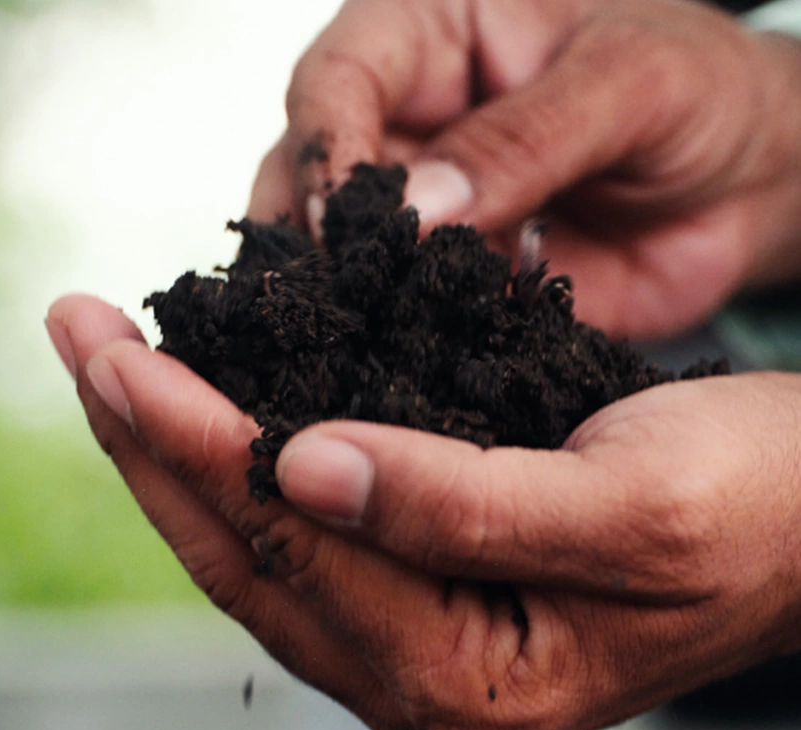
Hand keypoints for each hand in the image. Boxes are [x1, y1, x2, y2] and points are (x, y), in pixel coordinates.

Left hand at [49, 294, 800, 729]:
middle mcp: (429, 686)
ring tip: (121, 362)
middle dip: (152, 440)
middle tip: (82, 337)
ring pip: (263, 539)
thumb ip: (465, 507)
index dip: (191, 441)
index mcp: (474, 687)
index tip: (113, 353)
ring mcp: (425, 641)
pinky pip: (310, 524)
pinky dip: (248, 457)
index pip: (290, 546)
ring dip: (184, 446)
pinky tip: (214, 402)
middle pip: (248, 551)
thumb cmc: (755, 505)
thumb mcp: (631, 504)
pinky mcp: (435, 589)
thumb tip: (303, 465)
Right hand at [250, 0, 800, 338]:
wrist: (745, 181)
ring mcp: (424, 211)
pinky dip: (395, 340)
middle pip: (308, 175)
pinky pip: (403, 311)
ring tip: (348, 340)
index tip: (342, 225)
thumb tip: (419, 206)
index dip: (324, 152)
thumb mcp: (630, 83)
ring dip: (343, 299)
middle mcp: (409, 126)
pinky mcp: (450, 280)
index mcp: (432, 36)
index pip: (337, 83)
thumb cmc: (699, 89)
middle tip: (332, 296)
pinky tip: (393, 367)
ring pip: (343, 254)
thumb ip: (523, 140)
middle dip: (311, 238)